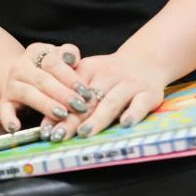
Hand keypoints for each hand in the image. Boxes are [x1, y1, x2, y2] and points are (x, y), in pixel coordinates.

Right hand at [0, 42, 91, 132]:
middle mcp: (20, 66)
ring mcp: (10, 84)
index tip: (86, 92)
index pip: (53, 62)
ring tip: (62, 115)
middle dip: (63, 94)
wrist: (24, 78)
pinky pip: (4, 110)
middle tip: (80, 106)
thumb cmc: (50, 70)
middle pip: (42, 79)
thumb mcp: (60, 57)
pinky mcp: (5, 101)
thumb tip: (72, 59)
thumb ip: (69, 54)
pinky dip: (8, 119)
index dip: (70, 77)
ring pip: (28, 94)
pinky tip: (16, 127)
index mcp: (35, 52)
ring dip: (46, 105)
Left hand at [52, 51, 167, 140]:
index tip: (46, 129)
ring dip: (97, 118)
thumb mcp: (88, 74)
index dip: (57, 109)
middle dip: (72, 119)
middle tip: (59, 136)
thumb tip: (46, 123)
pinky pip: (141, 103)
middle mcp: (110, 75)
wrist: (146, 60)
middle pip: (88, 100)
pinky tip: (124, 124)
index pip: (70, 90)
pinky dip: (133, 113)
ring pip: (111, 102)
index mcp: (90, 69)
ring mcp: (130, 84)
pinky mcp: (149, 93)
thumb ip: (68, 94)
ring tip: (84, 133)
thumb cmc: (110, 75)